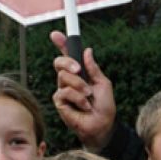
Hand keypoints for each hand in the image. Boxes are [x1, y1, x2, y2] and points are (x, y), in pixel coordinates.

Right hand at [50, 31, 116, 148]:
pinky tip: (84, 106)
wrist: (103, 125)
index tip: (56, 34)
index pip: (68, 55)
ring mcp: (63, 90)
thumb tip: (88, 51)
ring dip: (79, 86)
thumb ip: (93, 68)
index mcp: (80, 73)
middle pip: (59, 62)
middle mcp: (69, 80)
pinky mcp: (60, 102)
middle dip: (68, 63)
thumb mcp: (103, 83)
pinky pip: (64, 92)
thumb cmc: (104, 106)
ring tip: (89, 96)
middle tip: (79, 70)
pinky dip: (78, 98)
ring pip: (63, 77)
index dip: (61, 44)